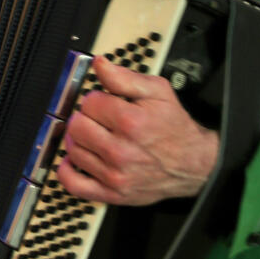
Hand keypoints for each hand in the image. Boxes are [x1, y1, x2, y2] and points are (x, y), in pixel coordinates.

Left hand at [57, 55, 218, 204]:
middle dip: (85, 118)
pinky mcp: (112, 193)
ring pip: (73, 151)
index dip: (95, 99)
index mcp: (131, 122)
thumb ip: (125, 77)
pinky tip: (73, 160)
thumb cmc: (174, 128)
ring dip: (79, 141)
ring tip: (93, 136)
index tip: (104, 103)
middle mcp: (121, 151)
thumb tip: (100, 64)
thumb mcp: (158, 92)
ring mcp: (115, 175)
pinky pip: (74, 184)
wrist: (193, 164)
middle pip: (76, 126)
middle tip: (97, 119)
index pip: (89, 103)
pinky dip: (66, 171)